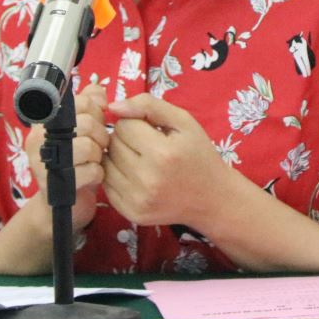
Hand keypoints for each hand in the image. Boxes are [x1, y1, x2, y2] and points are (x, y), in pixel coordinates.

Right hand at [23, 80, 109, 230]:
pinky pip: (91, 171)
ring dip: (99, 155)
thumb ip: (89, 105)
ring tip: (94, 161)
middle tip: (99, 146)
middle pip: (85, 123)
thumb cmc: (75, 162)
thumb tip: (100, 93)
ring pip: (88, 146)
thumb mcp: (81, 130)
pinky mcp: (55, 185)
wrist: (63, 203)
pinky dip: (98, 174)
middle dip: (101, 135)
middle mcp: (38, 139)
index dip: (96, 112)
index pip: (79, 101)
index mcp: (44, 122)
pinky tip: (91, 177)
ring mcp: (43, 163)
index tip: (96, 124)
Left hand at [102, 93, 241, 228]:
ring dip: (118, 157)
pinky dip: (117, 176)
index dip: (135, 123)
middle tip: (146, 145)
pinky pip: (107, 185)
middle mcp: (147, 179)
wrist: (212, 198)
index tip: (151, 130)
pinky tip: (136, 175)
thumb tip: (113, 106)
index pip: (123, 126)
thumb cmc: (198, 154)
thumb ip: (148, 105)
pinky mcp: (132, 213)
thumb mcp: (183, 121)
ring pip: (105, 164)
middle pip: (113, 145)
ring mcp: (138, 200)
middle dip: (126, 139)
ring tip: (140, 159)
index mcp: (162, 153)